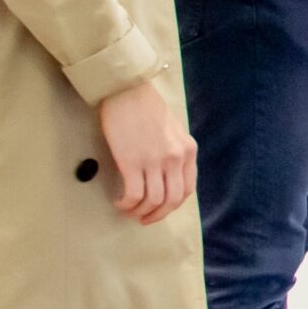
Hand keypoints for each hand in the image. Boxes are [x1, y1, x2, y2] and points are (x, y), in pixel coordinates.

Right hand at [97, 78, 196, 226]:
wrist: (126, 90)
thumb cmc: (145, 106)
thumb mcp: (172, 129)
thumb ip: (174, 151)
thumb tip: (167, 174)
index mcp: (188, 150)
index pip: (187, 189)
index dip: (173, 205)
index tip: (160, 210)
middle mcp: (176, 158)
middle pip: (172, 200)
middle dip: (157, 215)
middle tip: (143, 219)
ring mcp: (155, 161)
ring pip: (153, 201)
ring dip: (140, 212)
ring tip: (128, 211)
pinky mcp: (133, 162)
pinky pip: (134, 194)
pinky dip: (127, 204)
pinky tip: (120, 203)